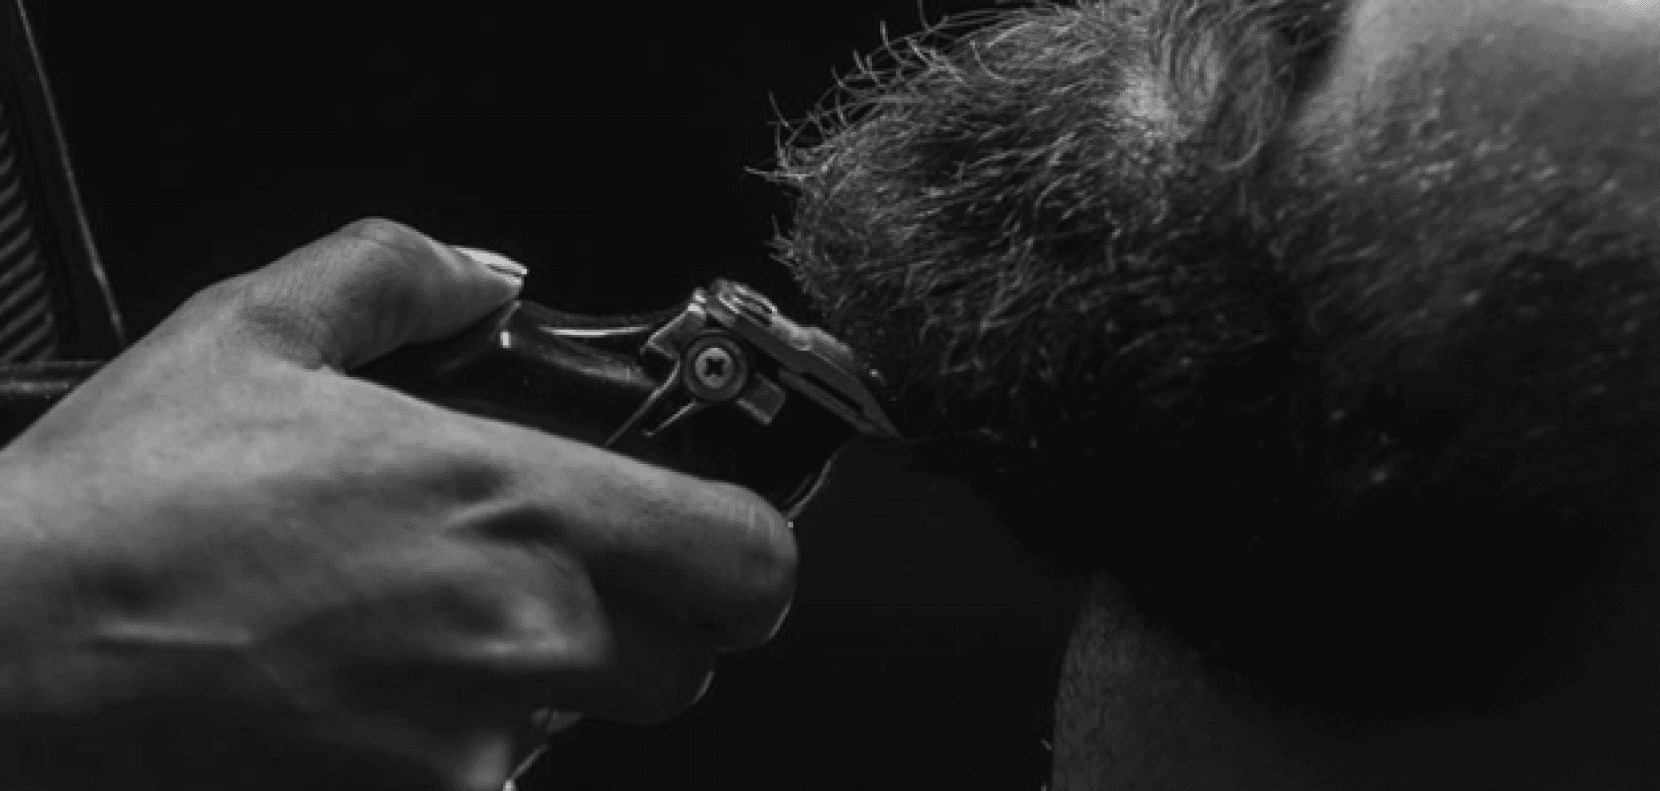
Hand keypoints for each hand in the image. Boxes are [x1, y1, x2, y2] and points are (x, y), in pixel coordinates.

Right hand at [0, 219, 795, 789]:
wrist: (10, 646)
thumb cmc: (125, 501)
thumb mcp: (258, 326)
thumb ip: (401, 274)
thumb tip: (491, 274)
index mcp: (512, 500)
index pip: (745, 557)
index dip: (751, 548)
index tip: (722, 534)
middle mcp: (520, 633)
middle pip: (688, 659)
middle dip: (651, 620)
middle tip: (569, 576)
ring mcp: (472, 741)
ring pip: (589, 724)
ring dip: (552, 681)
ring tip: (432, 626)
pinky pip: (496, 780)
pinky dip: (464, 742)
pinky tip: (374, 688)